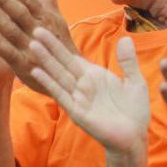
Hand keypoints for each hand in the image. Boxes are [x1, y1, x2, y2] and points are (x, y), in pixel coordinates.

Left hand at [0, 0, 78, 94]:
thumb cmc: (59, 43)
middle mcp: (39, 31)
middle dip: (5, 0)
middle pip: (20, 14)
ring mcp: (30, 49)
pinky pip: (8, 53)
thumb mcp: (56, 20)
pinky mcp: (23, 65)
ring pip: (12, 31)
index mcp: (46, 19)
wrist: (68, 77)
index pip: (31, 1)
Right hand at [29, 28, 149, 157]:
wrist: (133, 137)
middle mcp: (82, 84)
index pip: (73, 56)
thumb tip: (125, 38)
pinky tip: (36, 72)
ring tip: (32, 46)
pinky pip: (60, 94)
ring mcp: (77, 97)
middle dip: (49, 47)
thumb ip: (127, 61)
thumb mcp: (134, 82)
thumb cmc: (134, 111)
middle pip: (62, 62)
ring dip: (45, 61)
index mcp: (94, 75)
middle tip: (35, 30)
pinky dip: (49, 83)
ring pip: (58, 75)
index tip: (47, 28)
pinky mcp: (76, 111)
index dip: (61, 44)